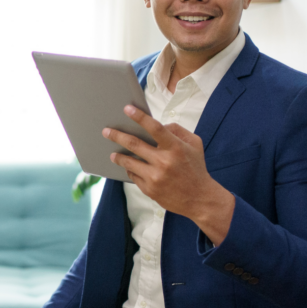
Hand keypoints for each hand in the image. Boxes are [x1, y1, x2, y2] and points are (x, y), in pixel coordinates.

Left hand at [104, 105, 234, 244]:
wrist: (200, 199)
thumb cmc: (195, 168)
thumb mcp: (194, 144)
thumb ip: (176, 130)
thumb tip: (157, 125)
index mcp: (175, 148)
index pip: (155, 128)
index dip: (139, 117)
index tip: (127, 108)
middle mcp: (164, 162)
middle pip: (134, 144)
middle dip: (117, 135)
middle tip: (106, 131)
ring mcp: (155, 177)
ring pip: (129, 162)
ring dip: (118, 156)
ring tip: (112, 153)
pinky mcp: (150, 189)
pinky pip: (133, 175)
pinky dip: (130, 170)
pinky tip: (129, 167)